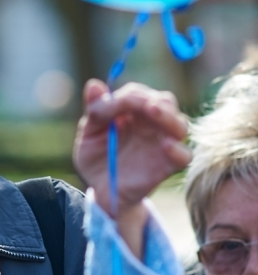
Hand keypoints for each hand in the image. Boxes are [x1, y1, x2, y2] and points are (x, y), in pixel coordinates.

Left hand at [74, 79, 189, 253]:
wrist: (101, 190)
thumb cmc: (96, 158)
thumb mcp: (89, 133)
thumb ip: (95, 110)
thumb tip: (93, 84)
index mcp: (133, 112)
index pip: (138, 94)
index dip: (127, 96)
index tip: (110, 105)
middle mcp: (152, 124)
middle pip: (166, 102)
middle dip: (154, 100)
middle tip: (143, 103)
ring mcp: (162, 143)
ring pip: (180, 124)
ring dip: (168, 116)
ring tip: (153, 111)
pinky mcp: (168, 165)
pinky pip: (185, 155)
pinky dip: (179, 149)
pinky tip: (166, 145)